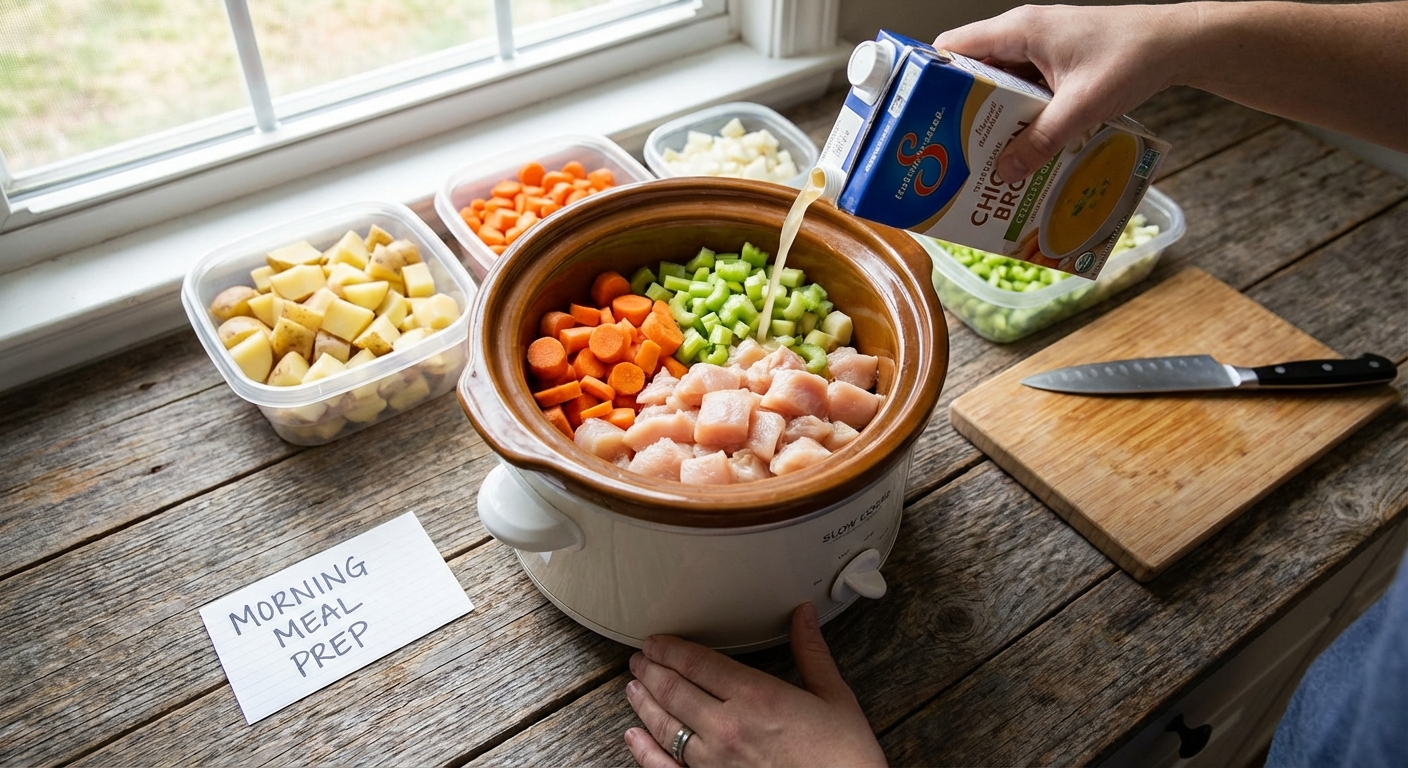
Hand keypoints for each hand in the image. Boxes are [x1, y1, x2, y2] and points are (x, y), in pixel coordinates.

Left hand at [623, 602, 885, 767]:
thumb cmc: (844, 757)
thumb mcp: (834, 697)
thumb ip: (812, 653)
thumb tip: (804, 615)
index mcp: (756, 696)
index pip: (697, 663)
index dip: (670, 648)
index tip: (656, 641)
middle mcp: (728, 727)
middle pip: (674, 690)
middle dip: (651, 670)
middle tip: (639, 659)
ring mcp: (715, 762)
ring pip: (665, 726)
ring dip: (644, 703)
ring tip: (632, 686)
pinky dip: (644, 752)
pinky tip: (633, 737)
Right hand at [934, 4, 1182, 182]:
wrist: (1178, 43)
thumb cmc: (1133, 58)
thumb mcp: (1082, 106)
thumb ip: (1040, 140)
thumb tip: (1004, 173)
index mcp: (1020, 29)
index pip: (953, 46)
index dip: (931, 77)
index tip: (918, 112)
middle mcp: (1023, 34)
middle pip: (972, 69)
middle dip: (959, 107)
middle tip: (947, 146)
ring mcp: (1040, 48)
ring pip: (998, 83)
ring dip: (990, 116)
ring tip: (979, 153)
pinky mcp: (1055, 63)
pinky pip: (1023, 89)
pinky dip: (1017, 114)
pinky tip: (1018, 145)